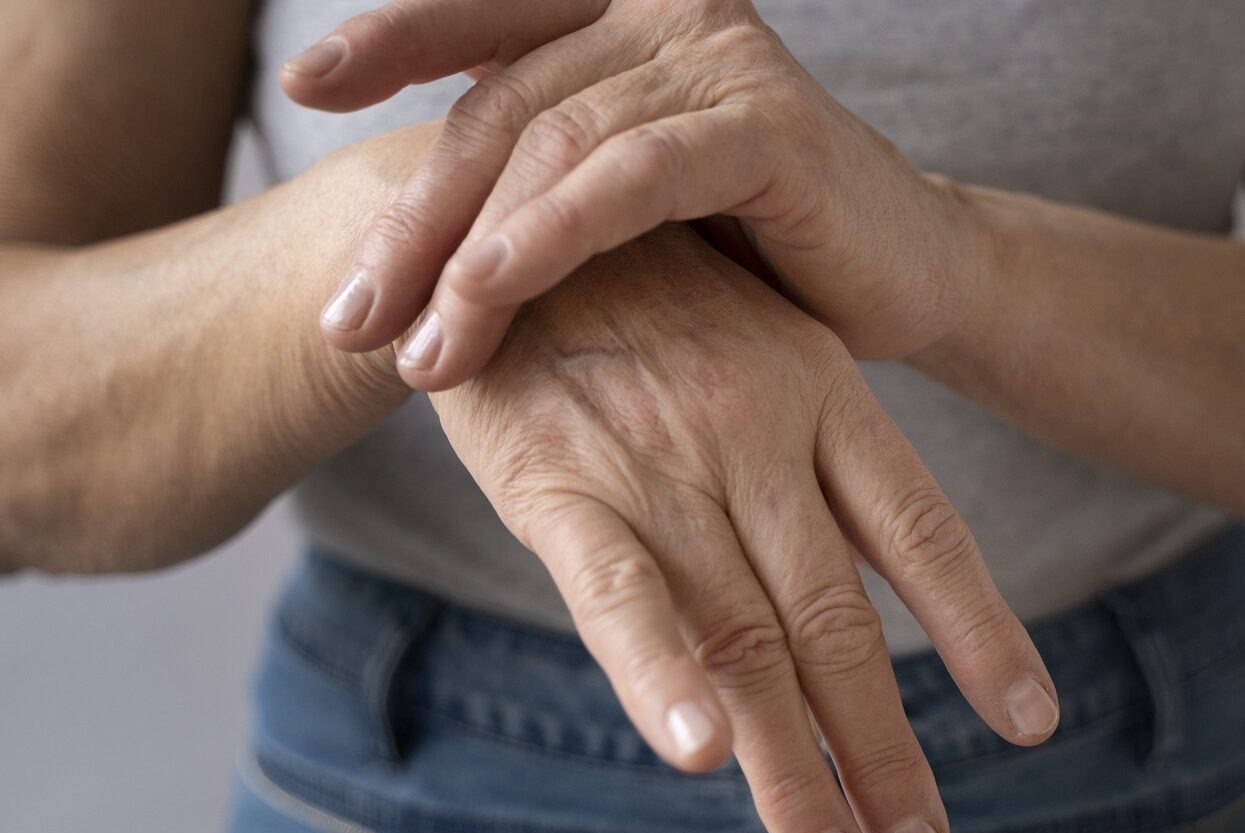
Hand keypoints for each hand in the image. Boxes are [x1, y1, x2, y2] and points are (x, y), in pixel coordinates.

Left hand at [286, 0, 977, 389]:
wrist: (904, 281)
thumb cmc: (756, 255)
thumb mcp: (630, 210)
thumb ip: (542, 182)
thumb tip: (403, 246)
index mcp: (627, 13)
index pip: (489, 19)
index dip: (393, 39)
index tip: (300, 88)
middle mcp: (668, 11)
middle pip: (504, 104)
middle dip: (417, 219)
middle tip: (351, 316)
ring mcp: (719, 58)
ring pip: (556, 141)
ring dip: (470, 252)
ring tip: (417, 348)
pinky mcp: (767, 123)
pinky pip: (633, 174)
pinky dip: (554, 230)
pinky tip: (491, 288)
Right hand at [430, 226, 1057, 832]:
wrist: (501, 223)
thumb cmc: (642, 310)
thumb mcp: (753, 349)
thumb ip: (804, 469)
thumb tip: (854, 605)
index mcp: (820, 392)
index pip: (923, 528)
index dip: (979, 628)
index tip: (1029, 723)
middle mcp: (758, 431)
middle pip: (836, 619)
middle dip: (881, 748)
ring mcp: (663, 458)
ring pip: (744, 632)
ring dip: (794, 764)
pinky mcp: (559, 481)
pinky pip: (618, 588)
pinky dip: (661, 670)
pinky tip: (699, 754)